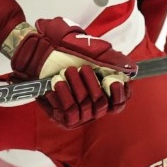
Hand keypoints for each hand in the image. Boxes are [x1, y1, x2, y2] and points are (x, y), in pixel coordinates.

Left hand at [5, 18, 134, 125]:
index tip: (115, 82)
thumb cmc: (62, 49)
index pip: (118, 102)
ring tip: (67, 72)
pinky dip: (64, 96)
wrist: (35, 52)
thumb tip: (131, 68)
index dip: (120, 95)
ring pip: (86, 108)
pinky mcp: (61, 117)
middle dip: (93, 86)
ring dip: (77, 88)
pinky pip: (68, 112)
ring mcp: (77, 112)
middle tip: (82, 69)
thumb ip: (110, 59)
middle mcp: (91, 104)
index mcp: (101, 90)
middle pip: (103, 105)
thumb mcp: (88, 49)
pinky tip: (57, 83)